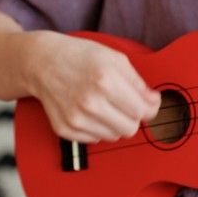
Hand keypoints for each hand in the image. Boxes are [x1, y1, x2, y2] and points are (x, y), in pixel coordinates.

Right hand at [21, 32, 160, 142]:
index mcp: (105, 81)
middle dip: (134, 117)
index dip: (151, 108)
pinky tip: (93, 111)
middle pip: (130, 128)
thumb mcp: (116, 59)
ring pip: (114, 136)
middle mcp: (90, 102)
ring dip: (116, 123)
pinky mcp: (65, 129)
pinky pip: (95, 139)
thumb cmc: (81, 57)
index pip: (141, 111)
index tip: (150, 104)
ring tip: (107, 104)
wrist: (42, 62)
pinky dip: (99, 128)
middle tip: (128, 104)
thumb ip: (138, 83)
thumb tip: (154, 102)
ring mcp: (76, 118)